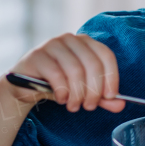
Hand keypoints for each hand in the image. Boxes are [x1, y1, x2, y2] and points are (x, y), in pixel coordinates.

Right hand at [1, 33, 124, 113]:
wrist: (24, 86)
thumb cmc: (57, 85)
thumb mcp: (82, 91)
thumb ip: (101, 97)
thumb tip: (120, 105)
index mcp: (85, 43)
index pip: (105, 55)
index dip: (111, 77)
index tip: (110, 97)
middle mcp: (70, 39)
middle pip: (92, 64)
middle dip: (93, 90)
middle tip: (89, 106)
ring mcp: (52, 44)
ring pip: (75, 70)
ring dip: (77, 94)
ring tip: (73, 106)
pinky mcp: (36, 55)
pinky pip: (56, 74)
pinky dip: (62, 91)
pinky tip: (61, 99)